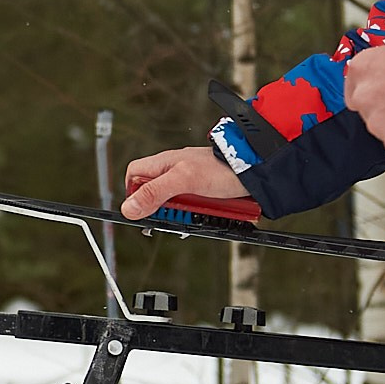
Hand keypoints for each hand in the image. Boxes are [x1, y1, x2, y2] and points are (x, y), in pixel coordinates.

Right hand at [120, 145, 258, 221]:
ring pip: (174, 205)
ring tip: (195, 215)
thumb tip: (129, 208)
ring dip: (183, 215)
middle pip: (153, 195)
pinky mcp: (203, 193)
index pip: (134, 177)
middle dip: (162, 211)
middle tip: (172, 219)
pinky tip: (207, 215)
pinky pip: (193, 209)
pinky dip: (198, 215)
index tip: (142, 210)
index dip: (134, 194)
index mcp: (163, 164)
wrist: (255, 171)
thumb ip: (155, 193)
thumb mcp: (184, 181)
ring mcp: (189, 183)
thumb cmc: (221, 168)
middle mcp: (173, 172)